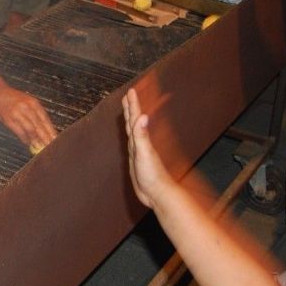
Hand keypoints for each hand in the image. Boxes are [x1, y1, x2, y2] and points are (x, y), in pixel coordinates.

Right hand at [0, 88, 56, 150]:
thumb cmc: (13, 99)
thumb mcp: (27, 102)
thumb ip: (36, 115)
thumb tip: (45, 130)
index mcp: (33, 103)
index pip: (45, 119)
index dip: (51, 131)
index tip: (55, 139)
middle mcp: (26, 108)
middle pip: (39, 126)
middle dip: (45, 138)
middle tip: (50, 146)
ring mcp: (17, 114)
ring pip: (30, 130)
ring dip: (35, 140)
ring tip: (40, 147)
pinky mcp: (9, 120)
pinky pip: (19, 132)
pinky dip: (25, 139)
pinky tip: (28, 143)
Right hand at [122, 89, 172, 208]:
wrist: (157, 194)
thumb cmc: (152, 175)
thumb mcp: (145, 153)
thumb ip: (142, 135)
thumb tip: (142, 116)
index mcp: (141, 139)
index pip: (135, 118)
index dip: (132, 105)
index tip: (130, 91)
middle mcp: (140, 142)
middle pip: (134, 121)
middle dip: (131, 108)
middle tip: (128, 95)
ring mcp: (138, 150)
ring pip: (132, 130)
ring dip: (130, 119)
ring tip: (128, 110)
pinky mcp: (136, 159)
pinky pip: (131, 142)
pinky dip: (130, 135)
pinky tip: (130, 135)